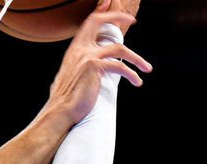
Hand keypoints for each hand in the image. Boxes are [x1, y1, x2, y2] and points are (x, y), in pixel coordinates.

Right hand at [46, 0, 151, 124]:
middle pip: (99, 21)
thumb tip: (91, 66)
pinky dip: (131, 74)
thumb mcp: (73, 76)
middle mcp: (79, 49)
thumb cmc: (67, 98)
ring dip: (137, 58)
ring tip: (146, 68)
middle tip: (133, 20)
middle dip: (118, 16)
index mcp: (74, 50)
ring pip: (119, 49)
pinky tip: (137, 82)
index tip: (111, 6)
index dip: (102, 13)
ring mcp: (86, 56)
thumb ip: (81, 65)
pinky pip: (119, 66)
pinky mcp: (94, 67)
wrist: (60, 110)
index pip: (88, 23)